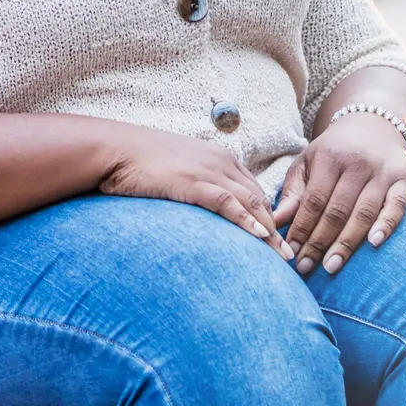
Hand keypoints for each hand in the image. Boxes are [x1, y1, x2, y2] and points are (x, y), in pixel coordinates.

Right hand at [99, 125, 293, 260]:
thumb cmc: (139, 163)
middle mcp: (221, 162)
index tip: (280, 240)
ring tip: (285, 256)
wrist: (114, 149)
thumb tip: (199, 208)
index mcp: (219, 159)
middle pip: (259, 198)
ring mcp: (208, 171)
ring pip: (250, 202)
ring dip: (271, 231)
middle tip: (291, 254)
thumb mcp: (176, 171)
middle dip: (278, 227)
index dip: (269, 216)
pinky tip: (261, 237)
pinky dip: (247, 220)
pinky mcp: (192, 183)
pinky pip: (228, 203)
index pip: (254, 190)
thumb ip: (194, 186)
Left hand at [272, 114, 405, 275]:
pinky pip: (397, 206)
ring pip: (364, 212)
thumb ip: (293, 191)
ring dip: (347, 243)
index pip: (313, 200)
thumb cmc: (334, 151)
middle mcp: (358, 162)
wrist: (374, 125)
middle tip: (307, 268)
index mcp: (330, 157)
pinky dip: (386, 225)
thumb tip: (275, 221)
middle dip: (320, 242)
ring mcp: (382, 171)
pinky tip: (373, 243)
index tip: (291, 252)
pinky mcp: (404, 179)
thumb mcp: (308, 162)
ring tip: (331, 267)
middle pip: (337, 210)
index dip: (301, 228)